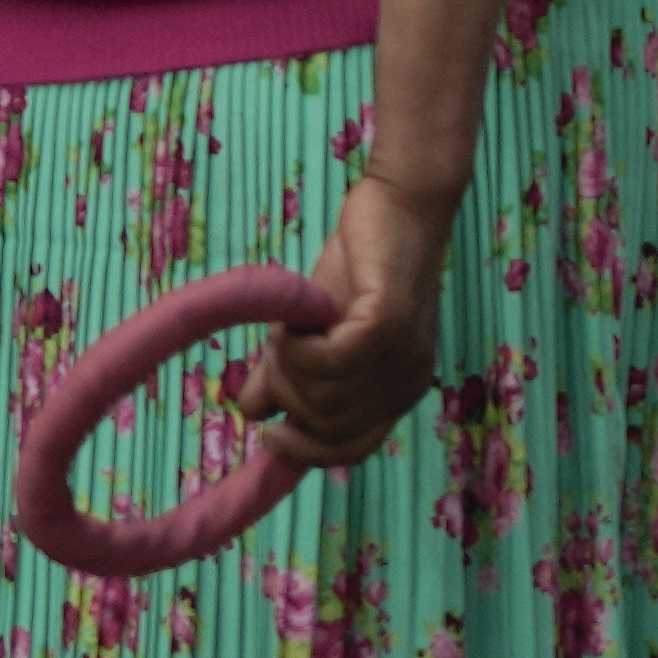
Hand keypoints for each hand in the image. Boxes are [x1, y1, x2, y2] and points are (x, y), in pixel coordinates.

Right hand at [254, 164, 457, 467]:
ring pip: (321, 398)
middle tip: (275, 351)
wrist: (397, 205)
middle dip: (285, 395)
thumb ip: (286, 373)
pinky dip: (298, 346)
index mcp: (396, 394)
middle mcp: (407, 384)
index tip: (268, 434)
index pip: (352, 450)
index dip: (306, 452)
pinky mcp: (388, 326)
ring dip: (286, 366)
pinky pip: (326, 363)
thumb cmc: (358, 268)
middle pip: (325, 427)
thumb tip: (250, 412)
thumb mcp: (312, 330)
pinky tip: (301, 319)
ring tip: (289, 328)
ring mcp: (402, 358)